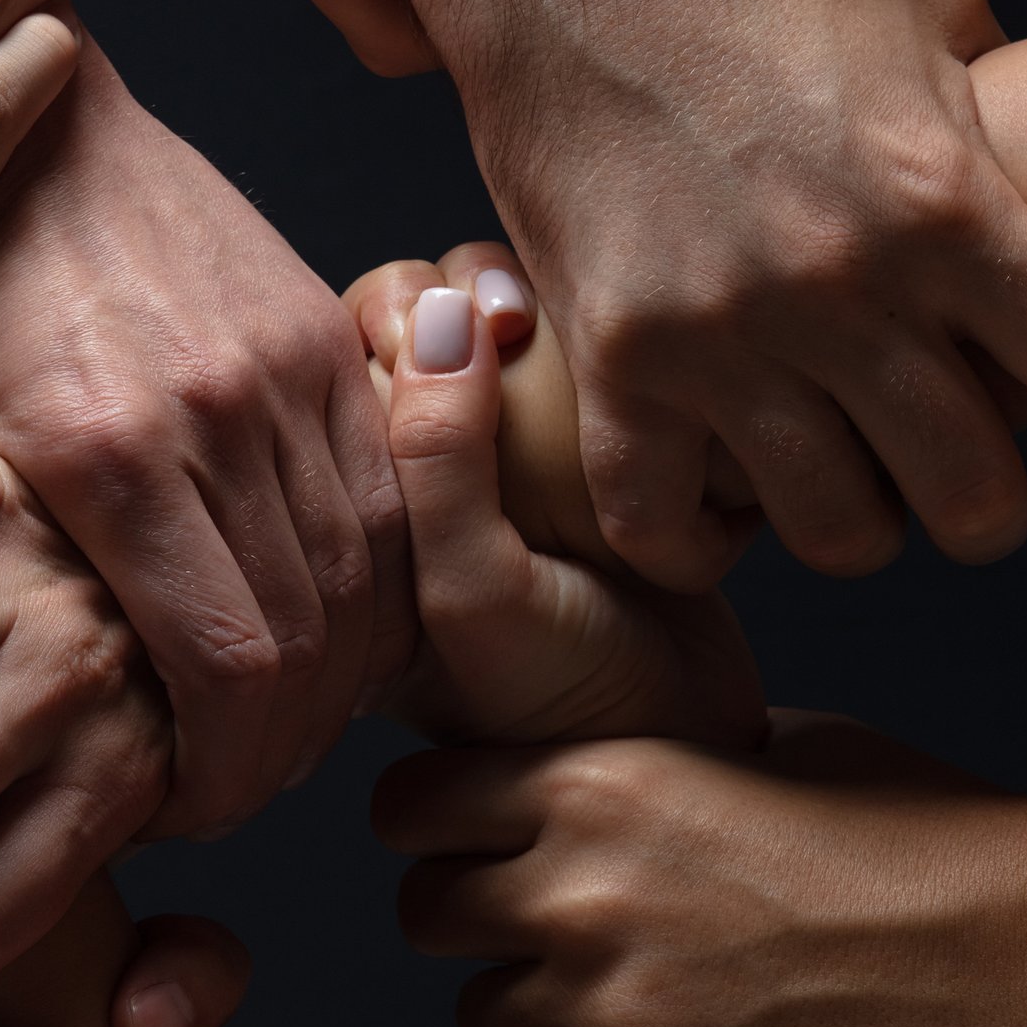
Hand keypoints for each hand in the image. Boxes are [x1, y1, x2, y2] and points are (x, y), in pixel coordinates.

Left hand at [0, 37, 412, 835]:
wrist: (22, 131)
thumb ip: (4, 581)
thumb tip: (36, 726)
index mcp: (107, 451)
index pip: (228, 666)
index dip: (224, 770)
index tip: (182, 814)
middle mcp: (219, 410)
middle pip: (312, 639)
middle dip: (283, 747)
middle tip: (231, 797)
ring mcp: (289, 367)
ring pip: (368, 578)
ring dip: (337, 679)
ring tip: (280, 735)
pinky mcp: (328, 337)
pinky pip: (391, 499)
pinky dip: (374, 590)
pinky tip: (332, 643)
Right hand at [168, 0, 1026, 583]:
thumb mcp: (929, 4)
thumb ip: (1012, 121)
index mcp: (946, 195)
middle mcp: (838, 281)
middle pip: (980, 497)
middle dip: (997, 498)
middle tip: (979, 465)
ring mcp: (717, 332)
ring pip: (842, 535)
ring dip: (867, 520)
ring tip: (861, 477)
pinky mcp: (611, 357)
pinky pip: (667, 526)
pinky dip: (706, 536)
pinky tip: (729, 497)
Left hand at [344, 261, 762, 749]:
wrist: (690, 736)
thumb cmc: (566, 698)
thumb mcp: (476, 593)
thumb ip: (436, 466)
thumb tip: (444, 311)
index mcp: (356, 504)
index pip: (336, 352)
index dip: (394, 310)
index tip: (474, 326)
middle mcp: (426, 465)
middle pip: (418, 315)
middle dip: (464, 290)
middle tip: (519, 318)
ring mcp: (512, 448)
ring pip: (503, 317)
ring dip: (539, 301)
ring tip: (572, 336)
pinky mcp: (593, 438)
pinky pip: (581, 346)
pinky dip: (601, 331)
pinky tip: (627, 361)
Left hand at [375, 720, 1026, 1026]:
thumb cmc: (936, 839)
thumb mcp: (789, 745)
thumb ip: (667, 762)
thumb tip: (606, 778)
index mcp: (603, 779)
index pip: (412, 808)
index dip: (449, 831)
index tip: (491, 851)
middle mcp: (579, 891)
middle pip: (429, 919)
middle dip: (487, 929)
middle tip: (581, 945)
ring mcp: (608, 1014)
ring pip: (483, 1025)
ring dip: (545, 1026)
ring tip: (653, 1019)